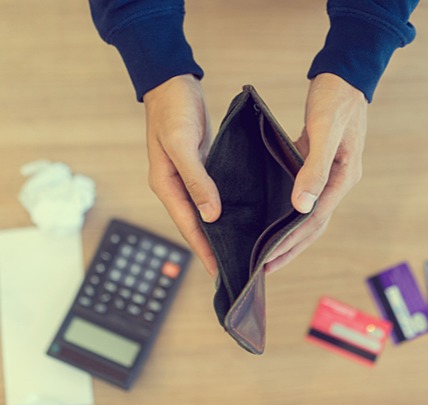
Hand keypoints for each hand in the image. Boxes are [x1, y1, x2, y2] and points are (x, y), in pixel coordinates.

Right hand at [144, 74, 220, 276]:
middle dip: (211, 248)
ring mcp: (188, 178)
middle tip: (232, 268)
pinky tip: (236, 218)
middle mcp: (176, 187)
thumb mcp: (182, 145)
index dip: (203, 250)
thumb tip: (211, 215)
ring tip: (237, 250)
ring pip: (204, 213)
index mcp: (166, 185)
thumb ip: (196, 180)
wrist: (172, 84)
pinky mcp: (200, 169)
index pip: (188, 226)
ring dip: (218, 232)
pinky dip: (221, 210)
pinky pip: (210, 196)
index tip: (218, 272)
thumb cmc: (173, 112)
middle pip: (196, 225)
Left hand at [265, 73, 367, 272]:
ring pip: (310, 215)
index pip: (314, 220)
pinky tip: (273, 218)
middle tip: (265, 268)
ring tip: (268, 253)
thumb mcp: (324, 131)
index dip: (291, 242)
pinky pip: (305, 197)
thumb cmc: (335, 100)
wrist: (344, 76)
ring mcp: (331, 176)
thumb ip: (314, 169)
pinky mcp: (319, 166)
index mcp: (343, 178)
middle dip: (290, 248)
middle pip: (314, 226)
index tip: (269, 259)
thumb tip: (301, 207)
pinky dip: (290, 213)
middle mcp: (338, 182)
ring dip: (290, 235)